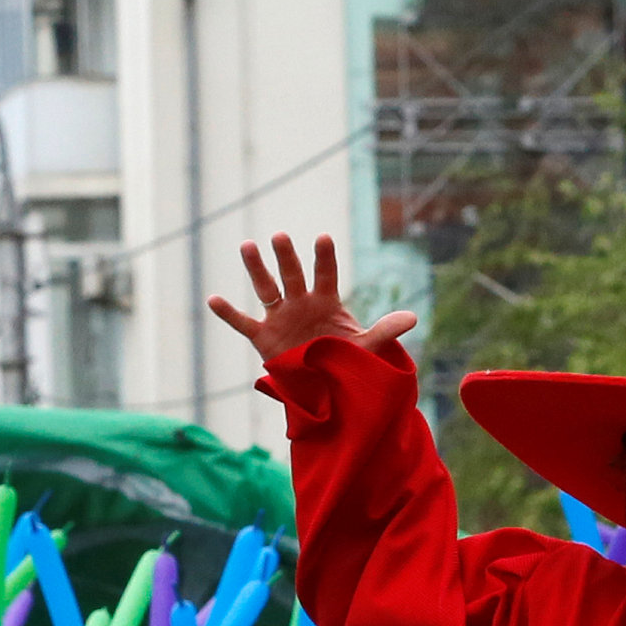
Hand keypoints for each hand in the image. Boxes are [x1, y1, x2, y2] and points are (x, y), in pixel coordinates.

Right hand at [207, 234, 416, 366]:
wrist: (325, 388)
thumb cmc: (345, 362)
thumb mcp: (367, 348)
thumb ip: (385, 331)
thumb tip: (413, 317)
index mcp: (326, 301)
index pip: (326, 274)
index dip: (325, 258)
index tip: (323, 238)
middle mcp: (300, 303)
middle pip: (292, 274)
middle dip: (287, 257)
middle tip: (280, 237)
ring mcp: (280, 318)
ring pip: (266, 288)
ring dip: (257, 269)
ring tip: (247, 246)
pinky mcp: (264, 338)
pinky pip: (243, 323)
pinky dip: (228, 313)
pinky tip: (212, 299)